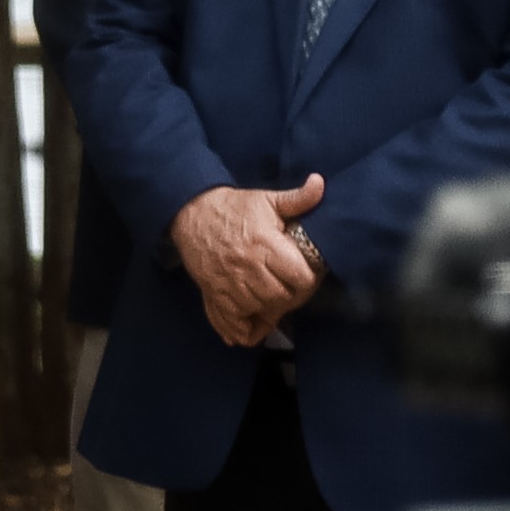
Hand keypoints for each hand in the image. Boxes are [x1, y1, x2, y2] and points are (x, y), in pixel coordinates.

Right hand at [173, 175, 327, 347]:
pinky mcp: (213, 291)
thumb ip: (297, 198)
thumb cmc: (233, 208)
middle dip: (290, 298)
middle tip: (290, 291)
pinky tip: (252, 326)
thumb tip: (320, 183)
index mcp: (266, 244)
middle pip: (280, 298)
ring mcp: (228, 281)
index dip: (308, 282)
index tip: (306, 277)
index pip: (299, 278)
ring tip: (272, 302)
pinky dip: (243, 327)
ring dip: (269, 310)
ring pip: (258, 309)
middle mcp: (248, 266)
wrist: (189, 212)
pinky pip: (231, 318)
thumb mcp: (266, 199)